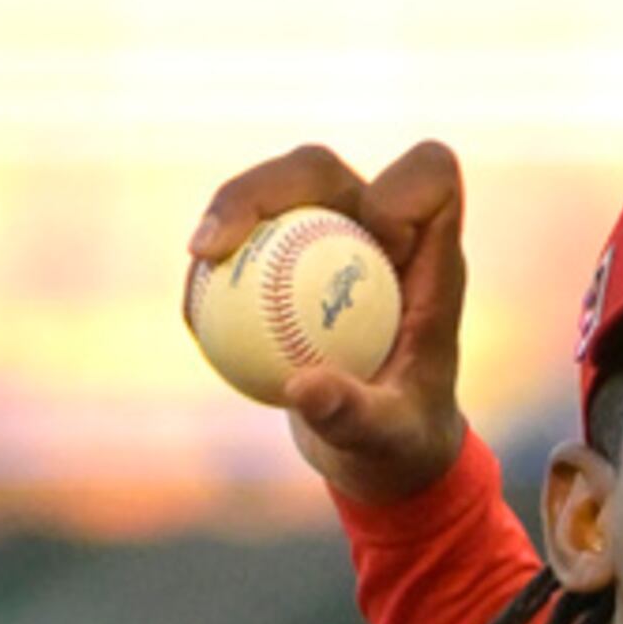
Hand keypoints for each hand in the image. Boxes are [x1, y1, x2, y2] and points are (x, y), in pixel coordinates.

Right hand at [188, 140, 472, 506]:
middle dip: (265, 187)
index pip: (429, 176)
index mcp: (430, 256)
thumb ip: (357, 416)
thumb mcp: (389, 441)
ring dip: (228, 213)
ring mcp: (327, 238)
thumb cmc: (404, 444)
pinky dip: (213, 265)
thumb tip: (303, 389)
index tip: (379, 244)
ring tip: (199, 262)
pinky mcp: (285, 258)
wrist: (381, 453)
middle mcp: (376, 231)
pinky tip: (193, 310)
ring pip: (271, 192)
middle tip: (216, 244)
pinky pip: (241, 240)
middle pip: (319, 170)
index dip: (399, 189)